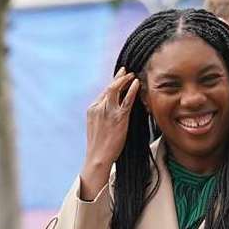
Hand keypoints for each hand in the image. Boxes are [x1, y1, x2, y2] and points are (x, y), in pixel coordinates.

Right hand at [80, 67, 140, 199]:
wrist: (98, 157)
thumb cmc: (100, 146)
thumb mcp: (97, 128)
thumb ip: (102, 117)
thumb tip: (111, 113)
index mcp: (92, 109)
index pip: (103, 92)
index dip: (112, 84)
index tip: (119, 78)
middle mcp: (98, 107)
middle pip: (109, 88)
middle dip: (118, 78)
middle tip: (126, 71)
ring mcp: (108, 112)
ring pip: (116, 90)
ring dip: (124, 80)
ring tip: (132, 75)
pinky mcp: (118, 117)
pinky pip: (126, 100)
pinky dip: (132, 90)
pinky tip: (136, 83)